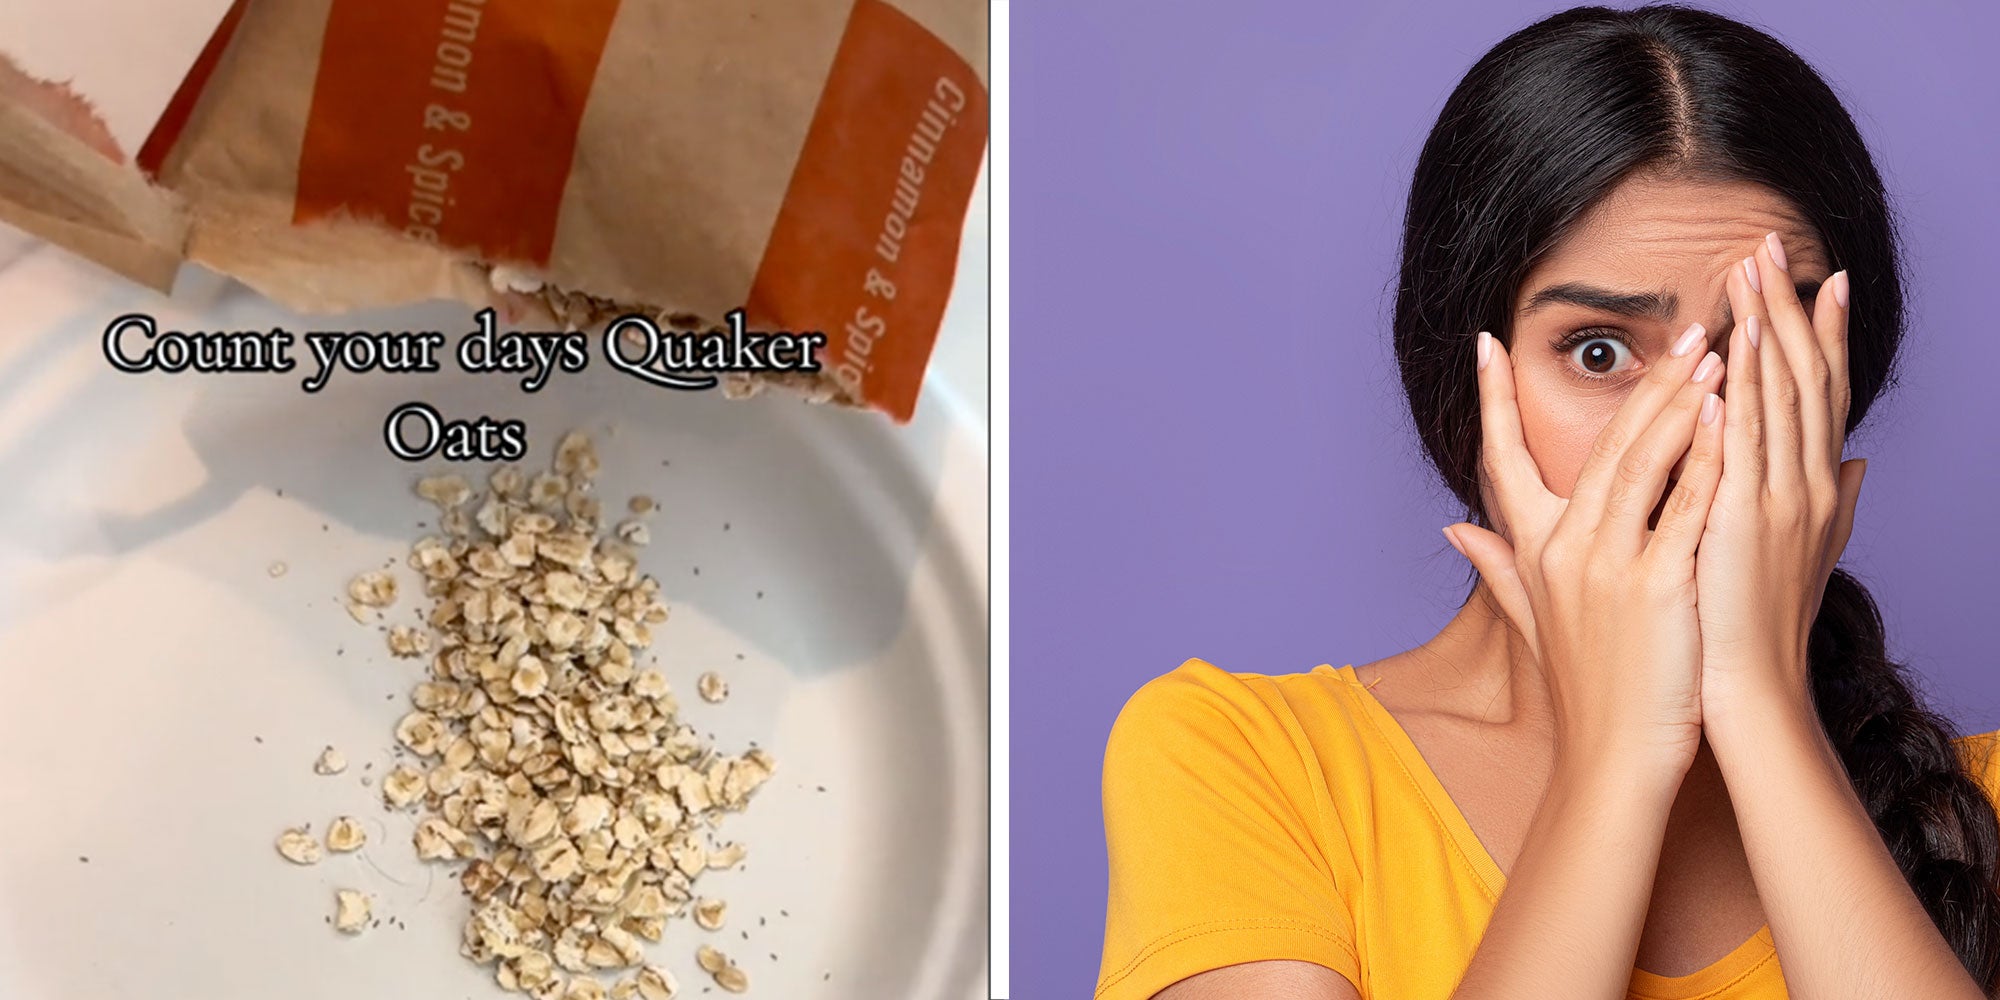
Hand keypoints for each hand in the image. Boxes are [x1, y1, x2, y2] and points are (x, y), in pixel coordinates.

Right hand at [1447, 324, 1727, 774]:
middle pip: (1600, 446)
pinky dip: (1707, 460)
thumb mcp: (1531, 621)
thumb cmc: (1585, 693)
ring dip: (1681, 403)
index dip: (1491, 399)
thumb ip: (1495, 566)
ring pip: (1642, 464)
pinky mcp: (1655, 588)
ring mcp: (1607, 566)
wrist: (1611, 761)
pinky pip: (1686, 509)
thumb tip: (1453, 527)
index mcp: (1532, 551)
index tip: (1487, 341)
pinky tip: (1729, 419)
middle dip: (1644, 383)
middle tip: (1685, 330)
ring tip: (1716, 353)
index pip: (1500, 458)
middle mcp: (1563, 549)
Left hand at [1696, 235, 1865, 716]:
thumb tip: (1856, 465)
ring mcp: (1780, 501)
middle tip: (1771, 245)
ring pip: (1777, 399)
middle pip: (1805, 377)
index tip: (1820, 276)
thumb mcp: (1806, 550)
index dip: (1824, 332)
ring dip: (1764, 332)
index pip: (1823, 391)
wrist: (1749, 683)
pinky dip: (1740, 401)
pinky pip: (1743, 449)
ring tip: (1748, 274)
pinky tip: (1731, 358)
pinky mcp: (1742, 523)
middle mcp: (1808, 484)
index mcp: (1816, 485)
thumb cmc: (1763, 621)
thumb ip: (1831, 501)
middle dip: (1790, 307)